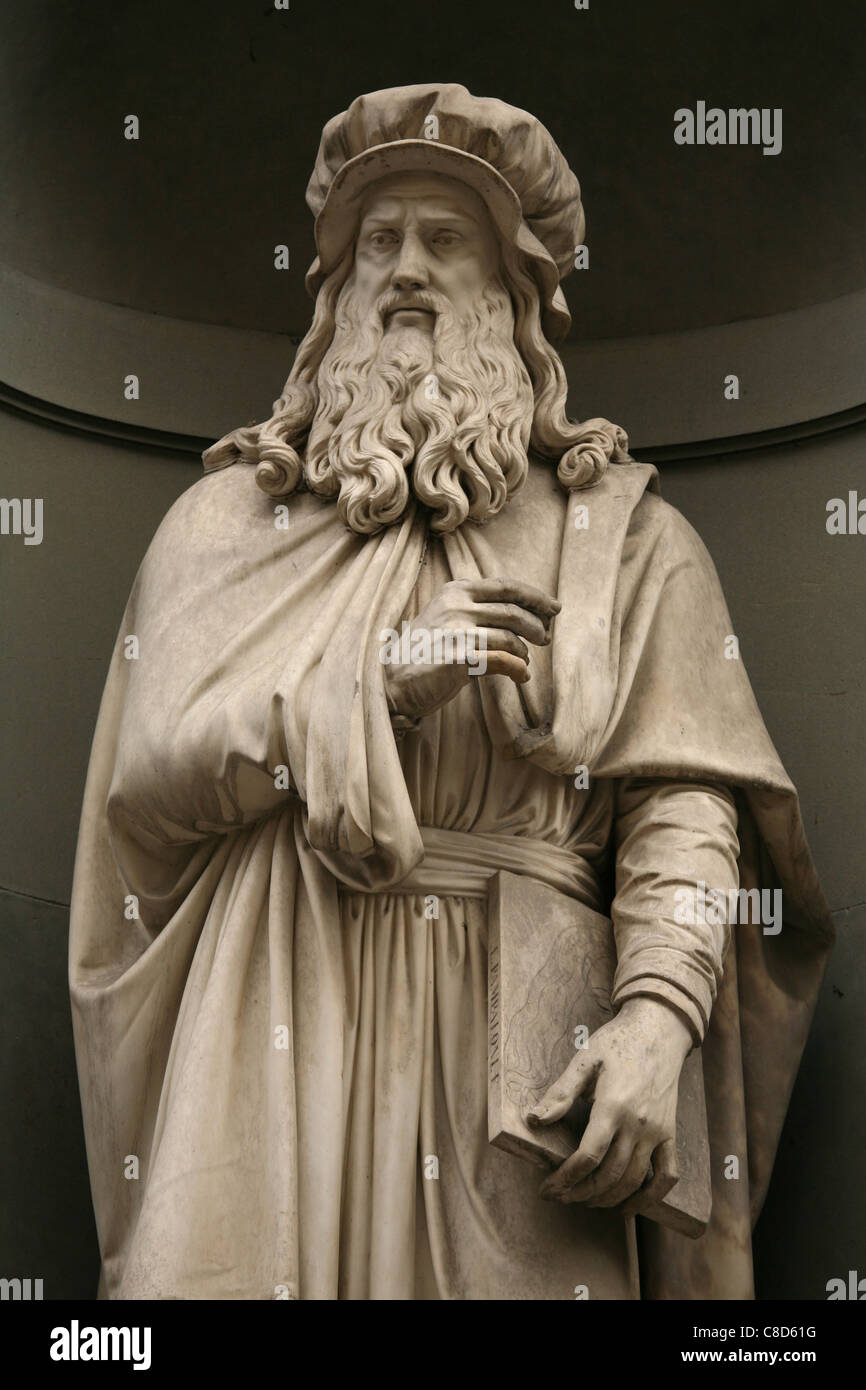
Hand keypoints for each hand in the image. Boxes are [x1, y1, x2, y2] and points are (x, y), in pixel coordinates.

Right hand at [382, 577, 559, 722]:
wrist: (392, 678)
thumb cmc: (424, 651)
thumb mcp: (447, 616)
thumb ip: (476, 609)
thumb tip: (521, 615)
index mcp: (457, 590)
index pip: (506, 586)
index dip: (535, 597)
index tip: (554, 608)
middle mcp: (458, 605)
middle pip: (513, 610)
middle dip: (536, 625)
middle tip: (546, 637)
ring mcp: (458, 630)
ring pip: (510, 636)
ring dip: (525, 651)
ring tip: (526, 661)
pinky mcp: (460, 657)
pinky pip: (503, 660)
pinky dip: (518, 669)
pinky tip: (520, 677)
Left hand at [527, 997, 692, 1210]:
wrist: (659, 1030)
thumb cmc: (617, 1042)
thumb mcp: (583, 1060)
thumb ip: (560, 1093)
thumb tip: (533, 1119)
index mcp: (613, 1105)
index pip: (588, 1157)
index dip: (565, 1178)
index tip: (548, 1188)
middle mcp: (638, 1124)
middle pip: (609, 1175)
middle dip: (580, 1193)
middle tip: (560, 1196)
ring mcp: (658, 1132)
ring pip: (634, 1180)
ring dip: (607, 1198)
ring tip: (584, 1200)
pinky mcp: (670, 1133)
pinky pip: (667, 1176)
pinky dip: (650, 1197)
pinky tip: (629, 1205)